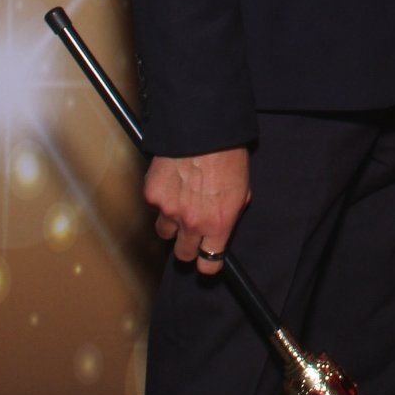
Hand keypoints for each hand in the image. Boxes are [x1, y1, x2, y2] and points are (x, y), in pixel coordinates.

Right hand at [145, 148, 250, 273]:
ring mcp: (169, 210)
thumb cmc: (228, 155)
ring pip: (164, 232)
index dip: (208, 262)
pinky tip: (172, 180)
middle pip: (183, 256)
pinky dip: (162, 198)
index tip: (207, 257)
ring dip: (172, 222)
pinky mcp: (152, 195)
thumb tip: (223, 226)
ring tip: (181, 201)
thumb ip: (230, 214)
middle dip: (188, 247)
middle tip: (191, 232)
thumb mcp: (242, 190)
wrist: (204, 129)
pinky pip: (155, 206)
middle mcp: (192, 223)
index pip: (208, 265)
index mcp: (218, 224)